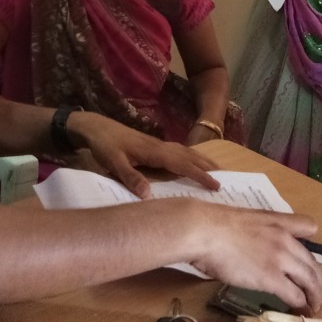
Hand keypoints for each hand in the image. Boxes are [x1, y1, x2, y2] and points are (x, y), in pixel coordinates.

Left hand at [71, 112, 220, 197]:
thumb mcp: (112, 163)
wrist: (95, 127)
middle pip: (190, 156)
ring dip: (202, 160)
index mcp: (155, 152)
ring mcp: (158, 144)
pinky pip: (179, 151)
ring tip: (217, 169)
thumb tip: (148, 195)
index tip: (217, 186)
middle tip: (226, 179)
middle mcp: (161, 146)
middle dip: (208, 167)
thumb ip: (130, 177)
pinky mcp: (154, 145)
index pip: (183, 164)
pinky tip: (192, 160)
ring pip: (186, 152)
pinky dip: (191, 155)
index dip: (200, 175)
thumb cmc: (104, 145)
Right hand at [185, 202, 321, 313]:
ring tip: (314, 305)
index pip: (309, 226)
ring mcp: (280, 258)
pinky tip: (301, 310)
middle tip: (317, 293)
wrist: (205, 231)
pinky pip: (294, 294)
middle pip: (312, 261)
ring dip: (314, 295)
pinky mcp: (271, 278)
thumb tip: (255, 246)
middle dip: (318, 281)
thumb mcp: (245, 218)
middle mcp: (285, 239)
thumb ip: (259, 230)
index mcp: (278, 221)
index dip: (310, 241)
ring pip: (309, 279)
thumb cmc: (215, 225)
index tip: (309, 259)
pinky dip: (301, 304)